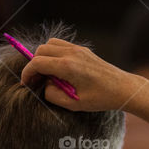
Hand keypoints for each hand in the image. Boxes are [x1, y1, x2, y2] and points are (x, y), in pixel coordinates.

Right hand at [21, 38, 140, 110]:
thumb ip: (53, 95)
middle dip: (34, 64)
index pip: (37, 62)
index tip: (26, 84)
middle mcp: (71, 53)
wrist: (122, 88)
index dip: (27, 73)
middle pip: (41, 50)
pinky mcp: (83, 50)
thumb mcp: (73, 104)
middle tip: (36, 80)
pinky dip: (53, 53)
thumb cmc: (100, 98)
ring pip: (50, 44)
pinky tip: (58, 69)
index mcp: (67, 66)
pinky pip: (61, 45)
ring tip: (47, 73)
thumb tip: (45, 86)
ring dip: (43, 57)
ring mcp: (78, 49)